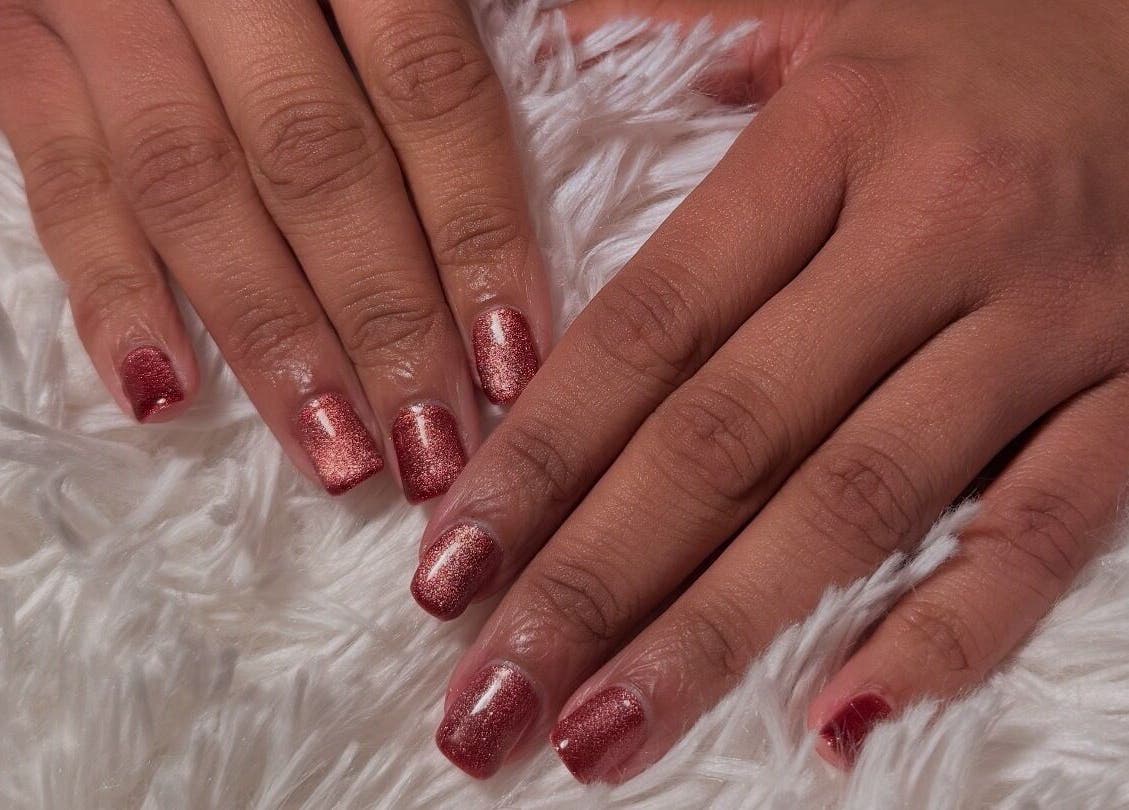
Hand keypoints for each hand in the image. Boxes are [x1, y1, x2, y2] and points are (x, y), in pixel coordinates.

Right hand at [0, 0, 548, 499]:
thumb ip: (516, 5)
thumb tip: (714, 72)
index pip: (429, 91)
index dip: (475, 234)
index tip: (516, 362)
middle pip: (316, 161)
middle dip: (382, 318)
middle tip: (437, 450)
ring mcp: (104, 3)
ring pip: (192, 185)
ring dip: (269, 335)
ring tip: (340, 455)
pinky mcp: (17, 43)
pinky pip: (54, 172)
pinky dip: (106, 285)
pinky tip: (161, 394)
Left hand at [411, 0, 1128, 780]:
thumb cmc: (1008, 28)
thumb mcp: (840, 4)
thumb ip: (690, 21)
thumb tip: (545, 27)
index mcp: (835, 132)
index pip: (649, 327)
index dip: (538, 458)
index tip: (450, 566)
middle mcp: (931, 233)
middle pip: (725, 438)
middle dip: (591, 583)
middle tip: (484, 701)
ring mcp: (1045, 324)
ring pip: (856, 504)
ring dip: (716, 634)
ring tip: (599, 736)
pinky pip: (1041, 531)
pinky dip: (947, 632)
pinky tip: (836, 720)